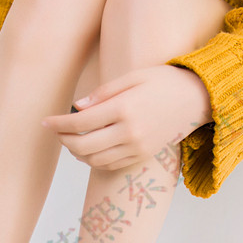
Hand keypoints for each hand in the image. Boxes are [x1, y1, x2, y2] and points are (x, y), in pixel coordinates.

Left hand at [41, 65, 211, 171]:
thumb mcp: (132, 77)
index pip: (81, 122)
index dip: (59, 124)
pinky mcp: (142, 157)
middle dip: (64, 140)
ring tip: (71, 140)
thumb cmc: (163, 82)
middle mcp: (130, 132)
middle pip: (84, 146)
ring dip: (77, 153)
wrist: (196, 99)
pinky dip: (93, 161)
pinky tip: (88, 150)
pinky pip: (110, 165)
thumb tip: (76, 108)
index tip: (46, 122)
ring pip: (95, 160)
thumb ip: (102, 93)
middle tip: (56, 132)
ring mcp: (137, 148)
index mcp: (124, 108)